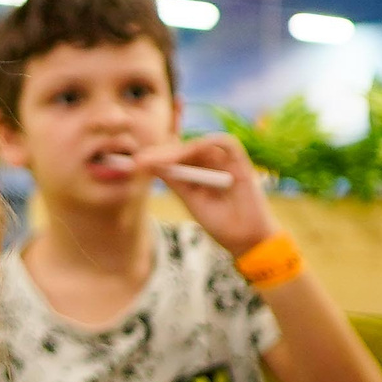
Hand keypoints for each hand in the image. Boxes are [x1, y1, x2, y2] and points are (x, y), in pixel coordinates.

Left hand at [131, 132, 279, 255]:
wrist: (245, 239)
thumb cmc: (220, 222)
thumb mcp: (190, 199)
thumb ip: (175, 180)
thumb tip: (148, 164)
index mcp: (200, 171)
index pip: (176, 156)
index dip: (157, 156)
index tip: (136, 162)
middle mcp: (213, 162)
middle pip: (184, 147)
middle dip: (162, 152)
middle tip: (140, 161)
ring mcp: (227, 160)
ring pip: (199, 144)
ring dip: (178, 150)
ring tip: (158, 161)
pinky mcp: (241, 159)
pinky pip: (223, 142)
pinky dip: (203, 145)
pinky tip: (184, 155)